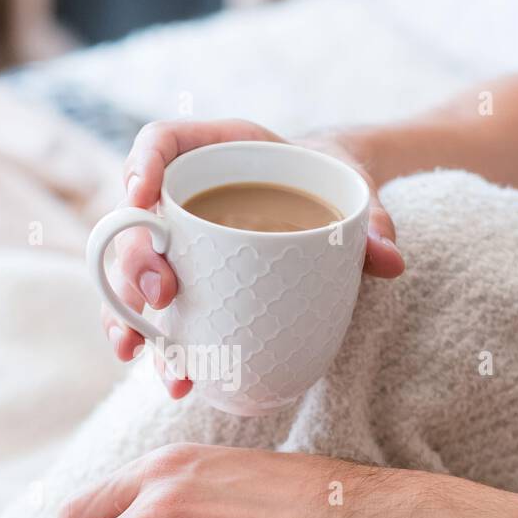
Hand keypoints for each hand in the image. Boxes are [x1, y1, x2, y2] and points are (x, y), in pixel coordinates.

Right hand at [103, 120, 405, 397]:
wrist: (330, 208)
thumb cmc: (332, 186)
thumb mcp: (352, 192)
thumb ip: (371, 222)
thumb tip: (391, 261)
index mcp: (214, 151)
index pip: (160, 142)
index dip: (141, 164)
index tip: (140, 195)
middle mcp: (180, 197)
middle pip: (133, 221)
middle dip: (134, 261)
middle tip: (161, 295)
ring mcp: (174, 244)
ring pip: (130, 276)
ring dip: (126, 316)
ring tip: (137, 353)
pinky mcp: (184, 285)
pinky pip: (156, 314)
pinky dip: (157, 346)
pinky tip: (171, 375)